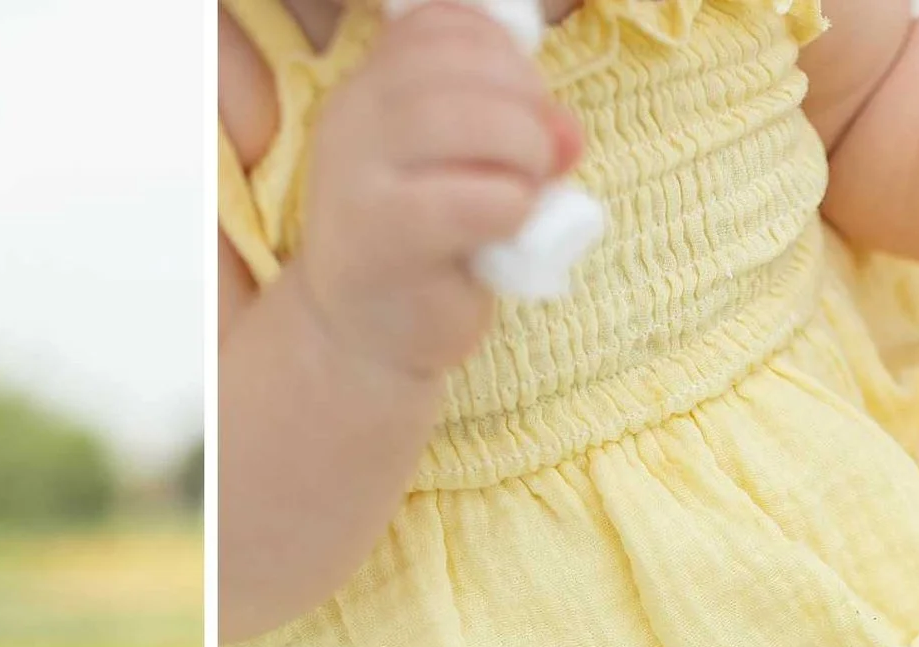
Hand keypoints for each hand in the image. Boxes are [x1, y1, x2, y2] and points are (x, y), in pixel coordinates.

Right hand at [297, 0, 582, 378]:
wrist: (361, 343)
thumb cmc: (423, 252)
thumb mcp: (461, 171)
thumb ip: (509, 130)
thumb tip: (567, 132)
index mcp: (366, 90)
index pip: (438, 26)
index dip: (502, 52)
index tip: (522, 104)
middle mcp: (351, 120)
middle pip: (459, 65)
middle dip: (526, 102)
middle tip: (540, 157)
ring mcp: (356, 178)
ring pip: (467, 120)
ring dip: (525, 149)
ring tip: (527, 190)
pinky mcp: (381, 239)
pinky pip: (472, 200)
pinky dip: (512, 208)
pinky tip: (507, 233)